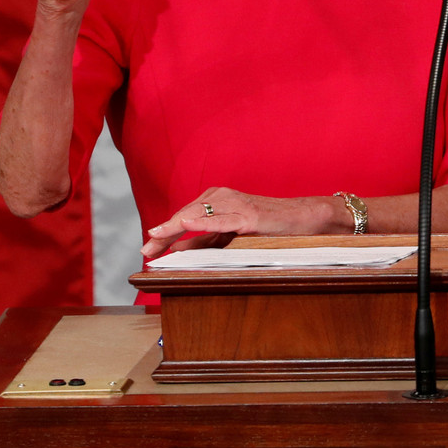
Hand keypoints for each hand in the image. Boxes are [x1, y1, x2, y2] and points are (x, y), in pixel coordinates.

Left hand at [140, 186, 345, 257]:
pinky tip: (186, 223)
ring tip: (155, 238)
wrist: (301, 219)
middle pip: (186, 214)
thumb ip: (205, 240)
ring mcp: (236, 204)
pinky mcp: (248, 216)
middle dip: (164, 233)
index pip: (184, 215)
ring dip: (175, 227)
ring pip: (199, 214)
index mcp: (216, 199)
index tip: (147, 249)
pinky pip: (221, 219)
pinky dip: (202, 221)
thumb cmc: (267, 227)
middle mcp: (222, 196)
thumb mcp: (230, 235)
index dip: (164, 232)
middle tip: (146, 251)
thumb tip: (176, 250)